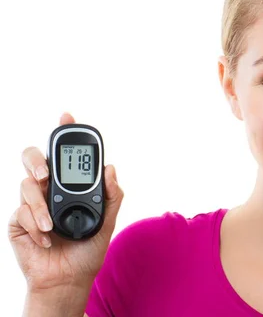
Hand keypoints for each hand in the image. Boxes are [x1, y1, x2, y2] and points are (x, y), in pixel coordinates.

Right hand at [8, 113, 124, 291]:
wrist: (69, 278)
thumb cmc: (87, 249)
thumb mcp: (108, 221)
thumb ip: (111, 195)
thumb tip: (110, 168)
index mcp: (71, 186)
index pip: (66, 155)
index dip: (64, 133)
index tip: (67, 116)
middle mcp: (49, 190)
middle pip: (33, 159)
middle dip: (37, 161)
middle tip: (46, 175)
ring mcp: (32, 204)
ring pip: (25, 185)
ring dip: (39, 206)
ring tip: (51, 225)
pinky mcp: (19, 221)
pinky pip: (20, 212)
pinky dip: (35, 226)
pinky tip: (46, 240)